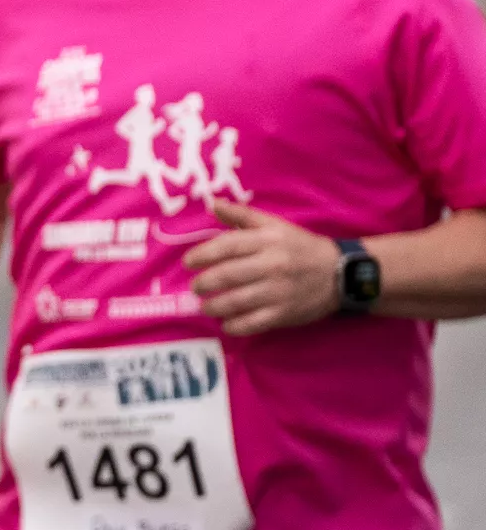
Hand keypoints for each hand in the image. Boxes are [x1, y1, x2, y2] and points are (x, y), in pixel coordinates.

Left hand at [187, 200, 340, 333]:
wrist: (341, 273)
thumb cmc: (300, 246)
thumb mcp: (275, 226)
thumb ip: (242, 215)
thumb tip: (213, 203)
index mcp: (268, 241)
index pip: (226, 246)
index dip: (201, 255)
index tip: (188, 263)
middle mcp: (272, 265)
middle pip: (227, 275)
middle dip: (203, 284)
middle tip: (195, 288)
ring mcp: (278, 291)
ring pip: (236, 301)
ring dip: (213, 307)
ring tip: (205, 306)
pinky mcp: (284, 313)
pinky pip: (252, 323)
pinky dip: (234, 326)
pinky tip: (225, 323)